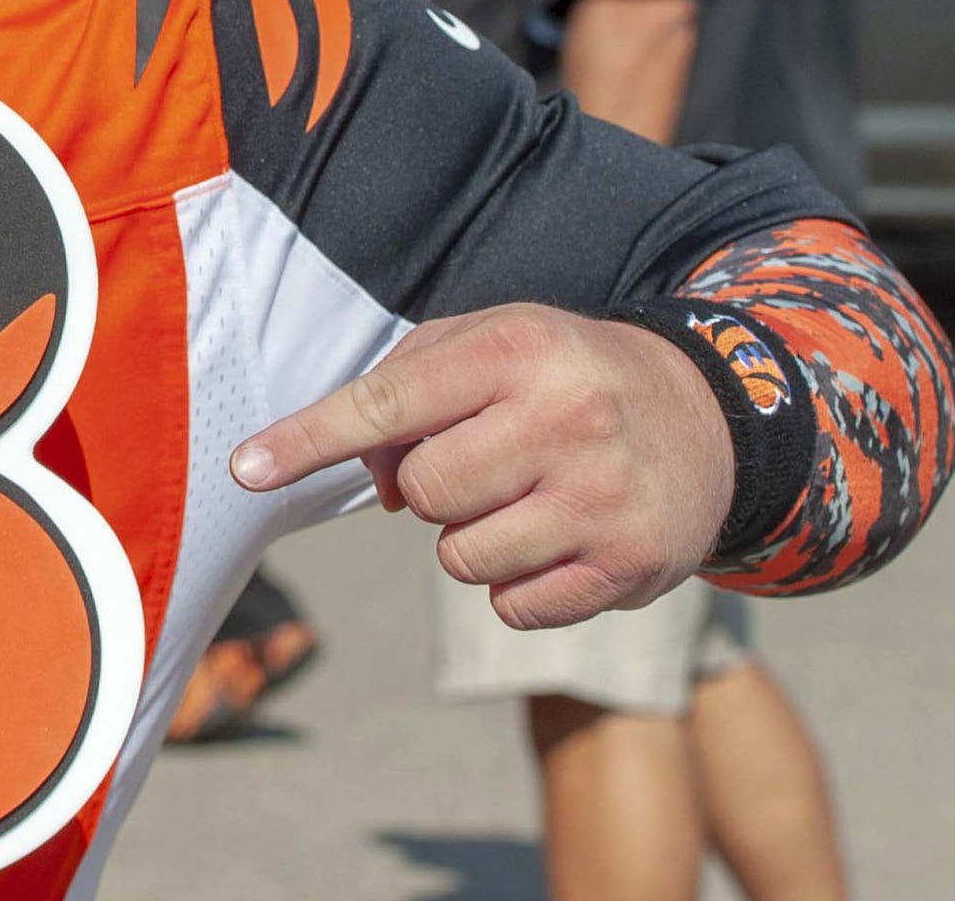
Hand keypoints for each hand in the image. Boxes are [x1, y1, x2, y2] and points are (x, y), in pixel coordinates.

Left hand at [229, 304, 732, 628]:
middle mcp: (566, 420)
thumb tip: (372, 477)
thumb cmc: (564, 377)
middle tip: (481, 463)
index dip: (308, 438)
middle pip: (423, 492)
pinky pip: (512, 608)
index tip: (246, 469)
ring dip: (470, 540)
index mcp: (518, 350)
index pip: (388, 401)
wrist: (709, 416)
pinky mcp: (631, 566)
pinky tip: (560, 539)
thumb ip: (406, 389)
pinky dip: (517, 584)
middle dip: (429, 488)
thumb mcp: (491, 347)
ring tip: (525, 498)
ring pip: (459, 558)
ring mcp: (603, 499)